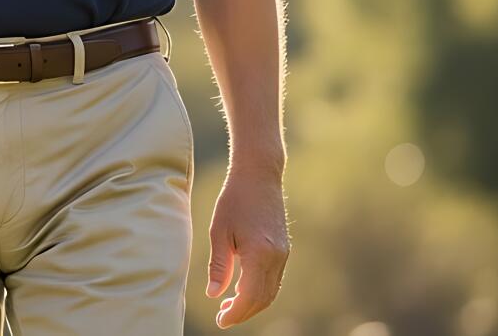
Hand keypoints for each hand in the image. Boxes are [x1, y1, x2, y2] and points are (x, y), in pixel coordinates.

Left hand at [204, 164, 289, 327]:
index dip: (236, 313)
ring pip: (271, 292)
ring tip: (228, 307)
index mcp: (259, 254)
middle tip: (222, 318)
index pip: (250, 296)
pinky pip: (274, 280)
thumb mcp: (219, 232)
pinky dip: (259, 291)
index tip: (220, 321)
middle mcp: (276, 257)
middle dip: (243, 313)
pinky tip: (241, 290)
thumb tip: (213, 294)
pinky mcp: (284, 250)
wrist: (259, 176)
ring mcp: (283, 254)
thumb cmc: (235, 200)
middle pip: (263, 299)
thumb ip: (218, 266)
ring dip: (252, 304)